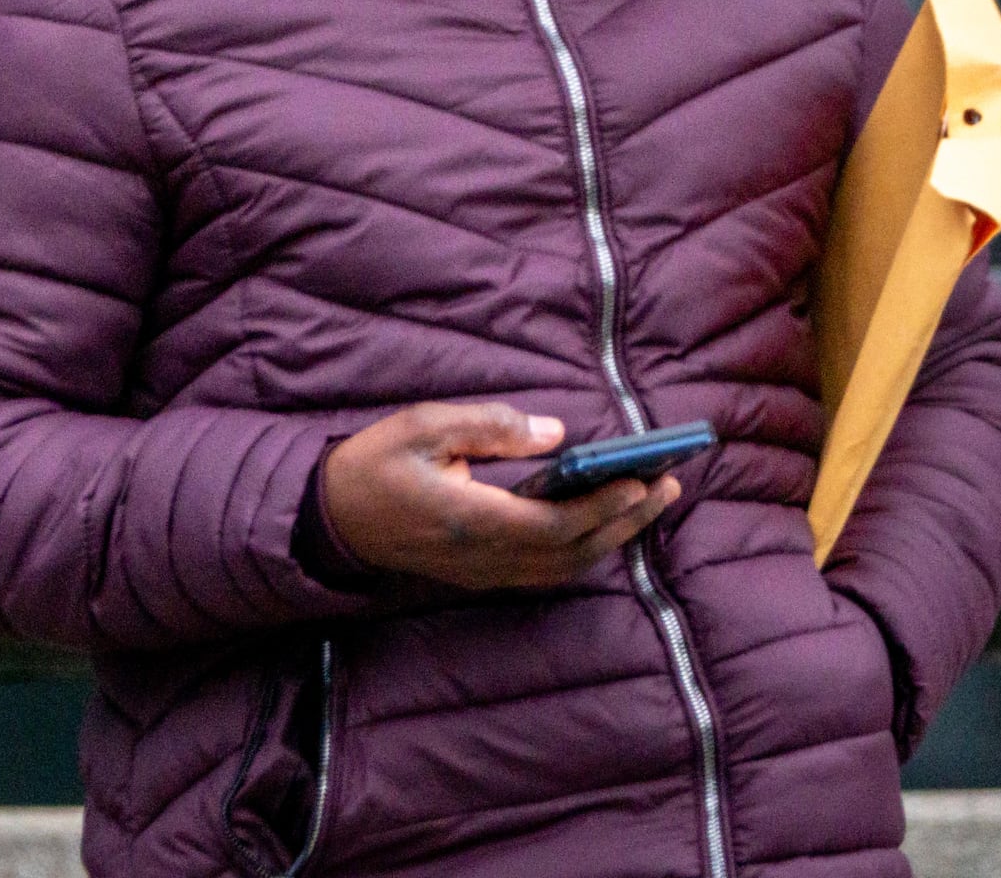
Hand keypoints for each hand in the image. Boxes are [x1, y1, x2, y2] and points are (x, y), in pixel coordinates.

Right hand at [315, 403, 679, 591]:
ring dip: (612, 538)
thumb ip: (488, 426)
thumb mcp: (423, 426)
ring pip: (565, 568)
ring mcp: (483, 573)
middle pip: (572, 553)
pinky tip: (604, 524)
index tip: (641, 480)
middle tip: (669, 486)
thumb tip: (556, 433)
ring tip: (648, 501)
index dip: (603, 508)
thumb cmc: (376, 464)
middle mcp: (484, 558)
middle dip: (626, 521)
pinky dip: (585, 550)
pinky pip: (547, 572)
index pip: (555, 525)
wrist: (332, 518)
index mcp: (471, 521)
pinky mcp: (481, 574)